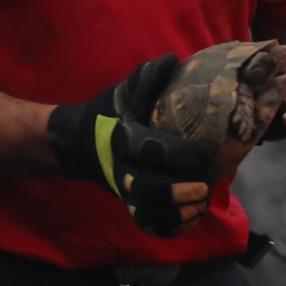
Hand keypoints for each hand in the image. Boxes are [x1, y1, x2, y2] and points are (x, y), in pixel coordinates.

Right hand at [47, 55, 211, 237]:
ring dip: (176, 213)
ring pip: (146, 211)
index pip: (149, 150)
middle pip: (146, 188)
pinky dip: (169, 227)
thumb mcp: (125, 93)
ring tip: (201, 205)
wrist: (81, 143)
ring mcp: (122, 190)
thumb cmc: (110, 113)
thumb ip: (147, 77)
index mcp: (122, 138)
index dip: (177, 155)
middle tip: (204, 187)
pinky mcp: (127, 205)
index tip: (201, 155)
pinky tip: (191, 220)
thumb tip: (174, 59)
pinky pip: (146, 224)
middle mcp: (120, 168)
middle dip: (178, 191)